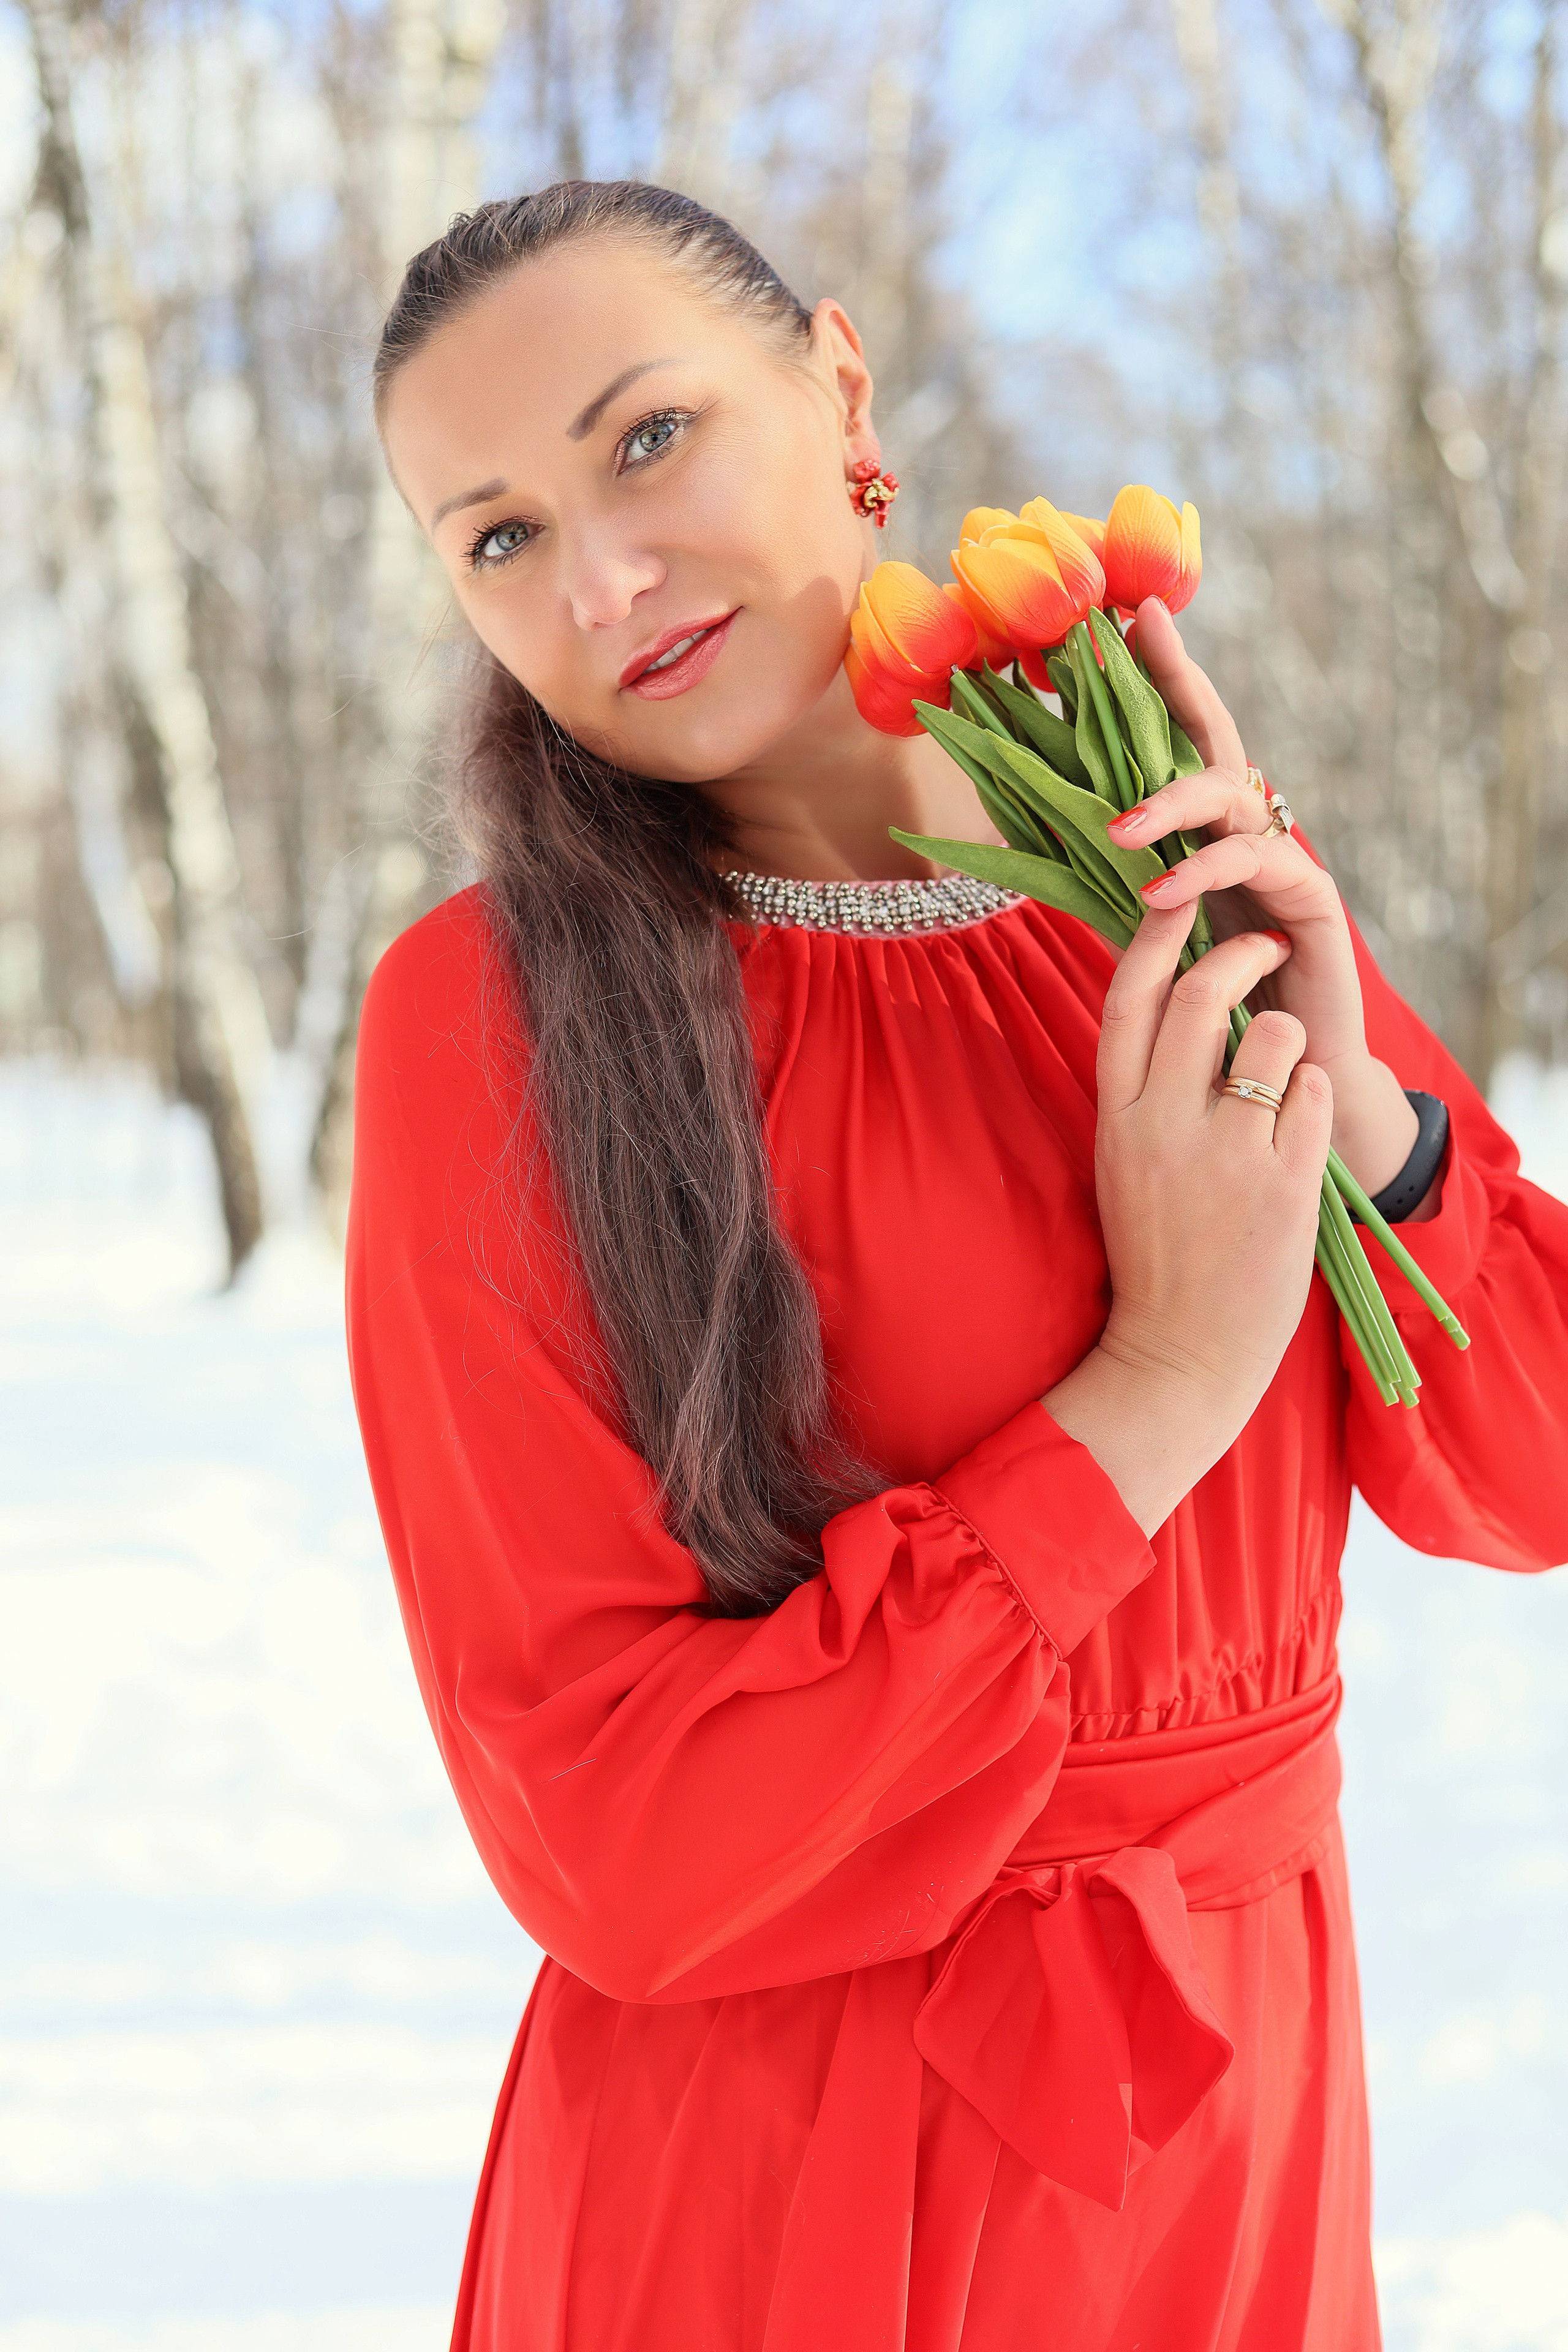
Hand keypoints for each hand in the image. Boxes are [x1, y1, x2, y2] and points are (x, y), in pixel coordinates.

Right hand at [1044, 904, 1332, 1533]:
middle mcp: (1163, 1127)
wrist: (1179, 1350)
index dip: (1153, 936)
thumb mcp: (1123, 1157)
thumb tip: (1168, 991)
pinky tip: (1301, 1132)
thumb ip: (1142, 1083)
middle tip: (1263, 949)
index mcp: (1115, 1117)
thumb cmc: (1156, 1248)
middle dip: (1240, 956)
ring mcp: (1224, 1155)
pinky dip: (1317, 1098)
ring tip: (1286, 1073)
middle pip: (1201, 994)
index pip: (1127, 998)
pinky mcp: (1281, 1183)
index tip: (1177, 899)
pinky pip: (1316, 1095)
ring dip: (1289, 1040)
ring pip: (1273, 1039)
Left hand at [1104, 596, 1421, 1202]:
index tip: (1131, 612)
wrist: (1280, 1078)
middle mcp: (1248, 832)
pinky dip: (1205, 876)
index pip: (1181, 738)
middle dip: (1178, 689)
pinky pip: (1258, 867)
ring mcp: (1284, 861)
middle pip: (1216, 741)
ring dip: (1172, 808)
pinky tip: (1162, 894)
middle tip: (1119, 665)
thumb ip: (1103, 881)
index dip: (1163, 675)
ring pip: (1234, 799)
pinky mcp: (1310, 903)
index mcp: (1205, 832)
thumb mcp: (1141, 933)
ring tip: (1119, 834)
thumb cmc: (1208, 1007)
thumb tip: (1021, 830)